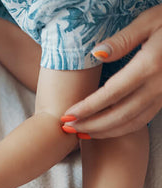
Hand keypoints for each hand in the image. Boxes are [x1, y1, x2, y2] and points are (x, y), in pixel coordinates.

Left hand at [62, 4, 161, 137]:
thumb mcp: (148, 22)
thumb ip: (122, 40)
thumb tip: (97, 54)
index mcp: (149, 66)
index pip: (111, 94)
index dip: (87, 108)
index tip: (66, 116)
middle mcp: (157, 85)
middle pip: (119, 115)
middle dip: (90, 125)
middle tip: (68, 128)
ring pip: (130, 122)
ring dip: (103, 131)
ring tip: (80, 133)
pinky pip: (141, 121)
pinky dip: (120, 129)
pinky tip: (103, 129)